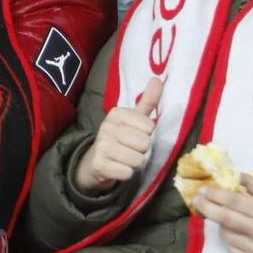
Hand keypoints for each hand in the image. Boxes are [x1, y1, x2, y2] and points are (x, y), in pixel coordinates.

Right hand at [72, 77, 162, 194]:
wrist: (94, 162)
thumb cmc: (119, 138)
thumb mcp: (133, 118)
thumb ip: (147, 101)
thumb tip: (158, 78)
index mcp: (116, 113)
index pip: (149, 126)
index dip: (146, 134)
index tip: (133, 135)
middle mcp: (106, 127)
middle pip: (144, 143)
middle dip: (141, 150)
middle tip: (129, 148)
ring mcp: (101, 146)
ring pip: (137, 159)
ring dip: (134, 163)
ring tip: (123, 159)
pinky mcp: (99, 165)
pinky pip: (127, 173)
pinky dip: (126, 174)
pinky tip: (117, 168)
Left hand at [194, 173, 252, 252]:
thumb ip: (252, 185)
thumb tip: (230, 175)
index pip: (232, 201)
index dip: (214, 194)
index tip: (202, 189)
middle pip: (224, 218)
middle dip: (206, 207)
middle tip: (196, 200)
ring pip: (225, 234)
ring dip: (221, 224)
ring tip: (225, 218)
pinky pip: (231, 248)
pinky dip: (230, 239)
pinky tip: (236, 234)